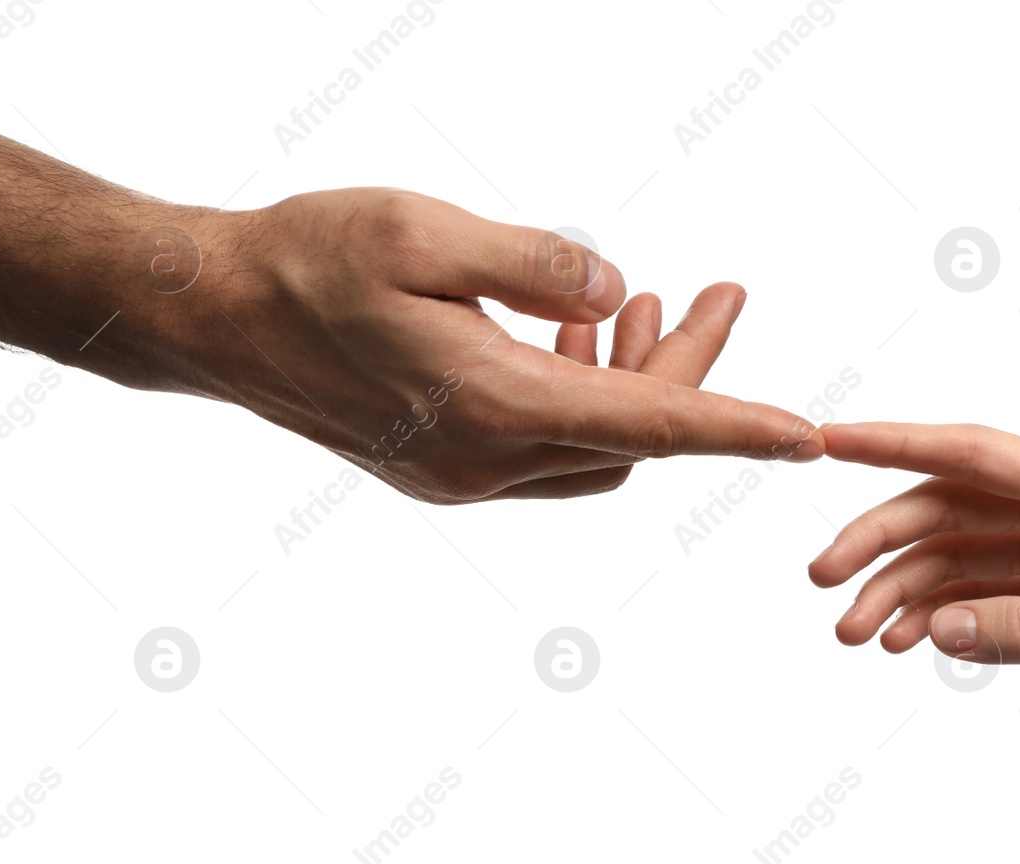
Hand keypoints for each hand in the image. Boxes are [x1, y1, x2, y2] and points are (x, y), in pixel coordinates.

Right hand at [145, 189, 821, 501]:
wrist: (214, 315)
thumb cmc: (308, 259)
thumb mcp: (423, 231)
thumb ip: (534, 263)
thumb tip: (616, 288)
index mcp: (492, 405)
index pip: (648, 426)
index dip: (735, 427)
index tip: (805, 435)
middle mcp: (486, 460)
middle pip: (634, 436)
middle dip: (693, 372)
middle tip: (720, 291)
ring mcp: (463, 475)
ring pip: (595, 448)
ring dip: (636, 384)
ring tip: (650, 304)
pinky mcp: (444, 468)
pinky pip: (548, 448)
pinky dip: (586, 398)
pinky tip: (578, 332)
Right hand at [808, 422, 1019, 749]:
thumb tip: (934, 627)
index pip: (971, 452)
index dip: (893, 442)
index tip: (828, 441)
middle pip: (945, 506)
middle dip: (879, 540)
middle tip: (822, 582)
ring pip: (953, 556)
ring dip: (899, 590)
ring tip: (853, 635)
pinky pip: (978, 598)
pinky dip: (938, 618)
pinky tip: (905, 644)